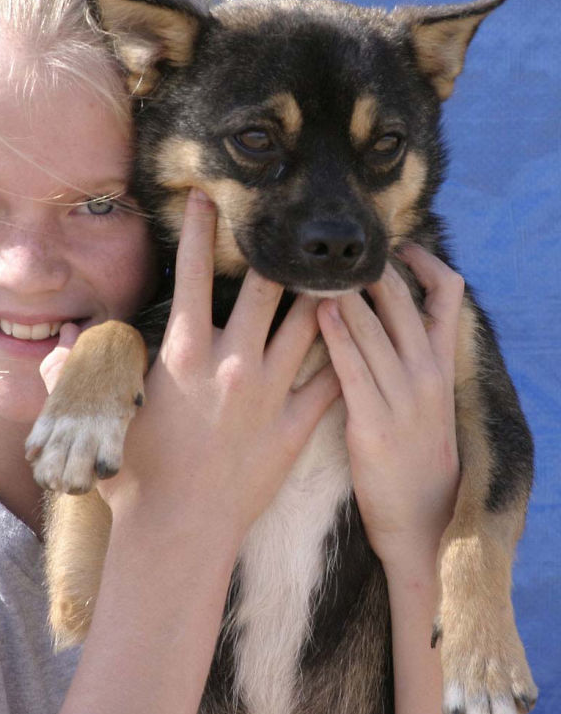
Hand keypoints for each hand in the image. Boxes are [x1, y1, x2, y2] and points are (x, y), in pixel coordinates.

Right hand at [90, 189, 339, 544]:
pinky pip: (329, 381)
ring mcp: (269, 395)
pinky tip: (355, 335)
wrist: (177, 534)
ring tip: (330, 267)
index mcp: (183, 355)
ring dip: (317, 294)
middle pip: (263, 289)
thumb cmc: (132, 476)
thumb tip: (61, 344)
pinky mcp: (295, 428)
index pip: (191, 276)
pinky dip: (343, 354)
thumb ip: (75, 374)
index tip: (211, 197)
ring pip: (305, 325)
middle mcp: (231, 364)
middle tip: (286, 224)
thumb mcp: (97, 418)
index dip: (201, 231)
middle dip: (273, 250)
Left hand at [316, 244, 461, 571]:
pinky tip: (317, 314)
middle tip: (336, 251)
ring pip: (375, 327)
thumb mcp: (423, 398)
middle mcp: (427, 373)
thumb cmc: (413, 452)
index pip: (447, 295)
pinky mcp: (374, 423)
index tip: (395, 245)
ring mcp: (404, 397)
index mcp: (442, 364)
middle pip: (401, 300)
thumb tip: (381, 314)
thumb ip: (408, 355)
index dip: (423, 262)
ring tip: (317, 269)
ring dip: (345, 293)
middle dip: (369, 269)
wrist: (421, 520)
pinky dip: (337, 336)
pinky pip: (353, 369)